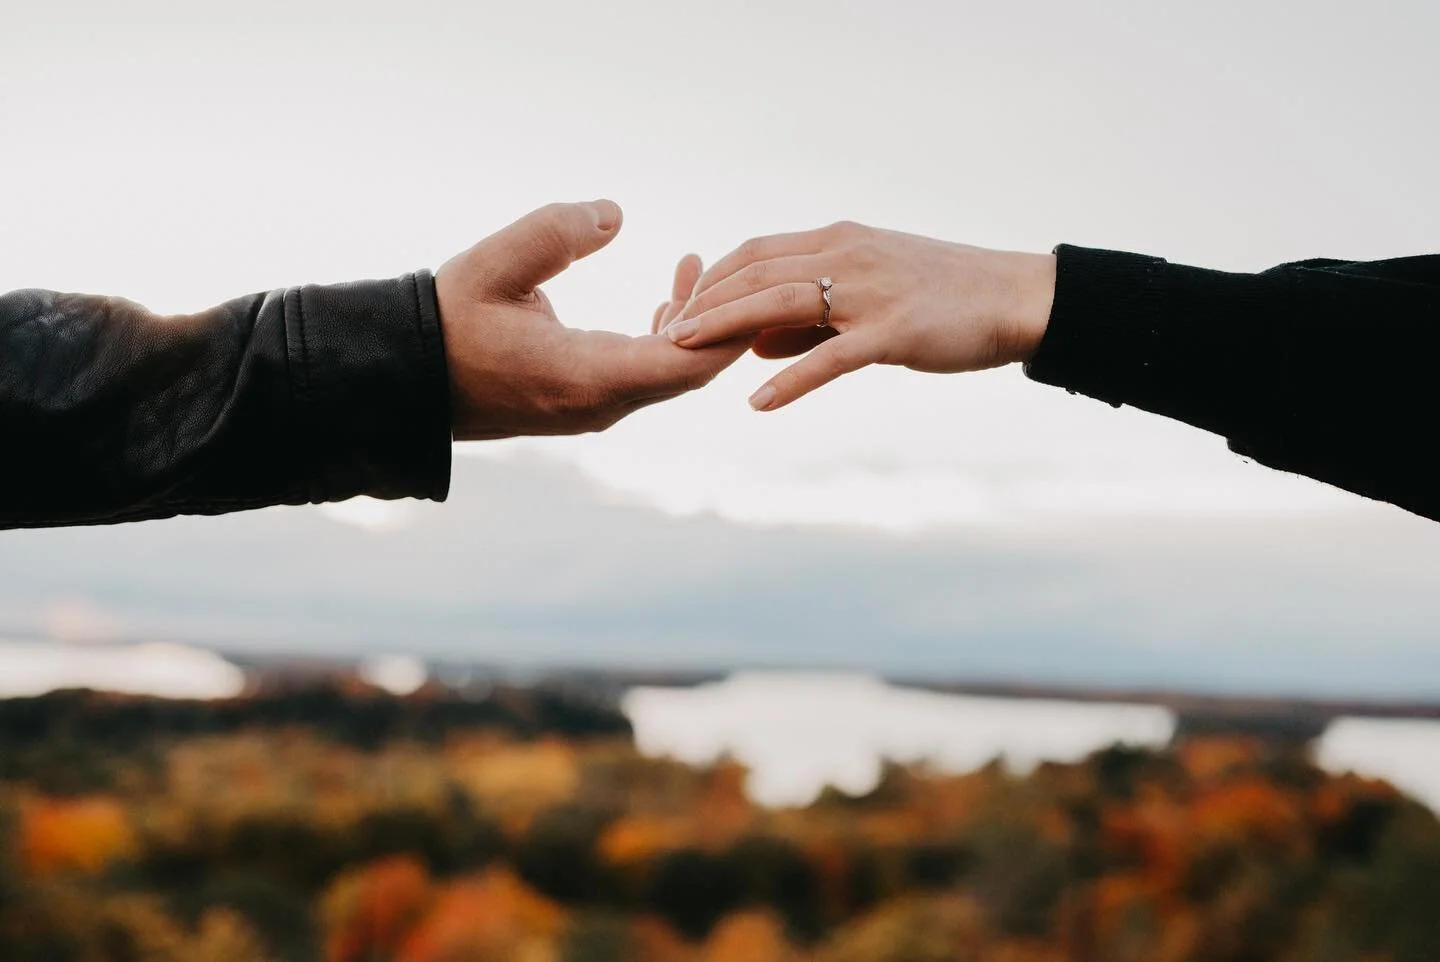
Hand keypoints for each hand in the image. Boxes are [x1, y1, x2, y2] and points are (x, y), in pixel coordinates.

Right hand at [436, 201, 749, 439]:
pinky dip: (664, 334)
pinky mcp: (586, 399)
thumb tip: (615, 213)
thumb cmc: (446, 321)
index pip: (690, 363)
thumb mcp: (495, 264)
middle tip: (742, 269)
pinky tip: (668, 294)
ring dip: (693, 323)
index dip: (732, 328)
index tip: (760, 289)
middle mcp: (603, 403)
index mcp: (589, 376)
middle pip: (692, 371)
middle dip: (723, 322)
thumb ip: (555, 232)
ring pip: (670, 371)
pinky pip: (645, 371)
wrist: (407, 379)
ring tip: (697, 265)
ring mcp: (596, 407)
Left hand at [662, 221, 1056, 410]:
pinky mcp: (893, 332)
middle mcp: (847, 257)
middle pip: (756, 274)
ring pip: (780, 304)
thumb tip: (752, 340)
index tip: (678, 306)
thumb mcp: (867, 292)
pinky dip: (789, 380)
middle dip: (703, 301)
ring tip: (683, 350)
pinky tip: (758, 403)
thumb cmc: (941, 297)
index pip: (756, 252)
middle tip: (664, 330)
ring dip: (725, 326)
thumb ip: (810, 313)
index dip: (712, 279)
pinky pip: (830, 359)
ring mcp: (869, 293)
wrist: (1013, 298)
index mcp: (840, 241)